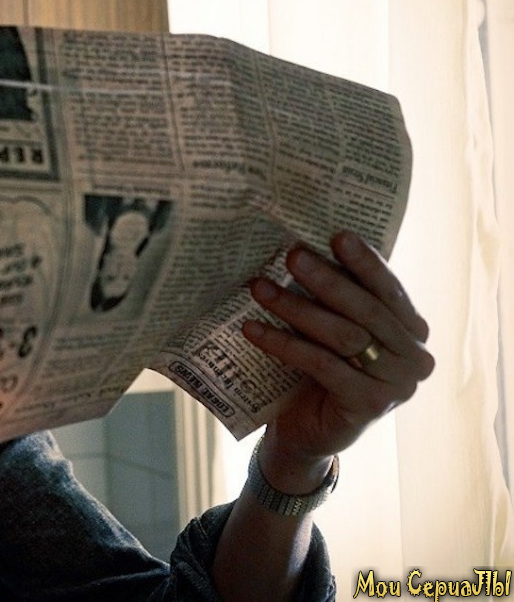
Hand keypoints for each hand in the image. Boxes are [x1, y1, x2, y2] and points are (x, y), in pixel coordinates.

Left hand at [242, 231, 434, 491]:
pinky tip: (253, 328)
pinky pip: (322, 364)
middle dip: (327, 279)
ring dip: (297, 307)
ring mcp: (398, 385)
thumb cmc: (317, 372)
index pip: (388, 289)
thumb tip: (305, 247)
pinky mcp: (370, 405)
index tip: (337, 235)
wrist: (305, 433)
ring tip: (259, 287)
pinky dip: (284, 343)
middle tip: (292, 255)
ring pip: (343, 335)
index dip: (365, 262)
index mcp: (412, 330)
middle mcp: (415, 357)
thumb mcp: (331, 330)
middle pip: (366, 309)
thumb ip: (335, 299)